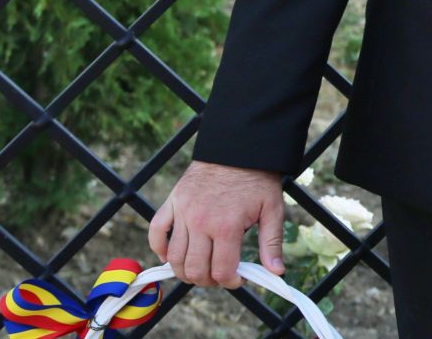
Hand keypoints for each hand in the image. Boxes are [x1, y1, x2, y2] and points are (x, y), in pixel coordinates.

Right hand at [149, 161, 283, 287]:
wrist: (238, 148)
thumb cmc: (257, 179)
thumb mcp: (272, 209)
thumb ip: (272, 242)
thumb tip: (276, 272)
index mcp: (227, 227)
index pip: (222, 271)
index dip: (231, 282)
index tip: (238, 279)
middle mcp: (201, 223)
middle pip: (195, 270)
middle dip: (208, 281)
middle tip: (219, 275)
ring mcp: (183, 213)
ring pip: (175, 258)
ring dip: (185, 272)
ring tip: (200, 270)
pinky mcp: (172, 203)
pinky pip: (156, 233)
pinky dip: (159, 249)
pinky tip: (170, 256)